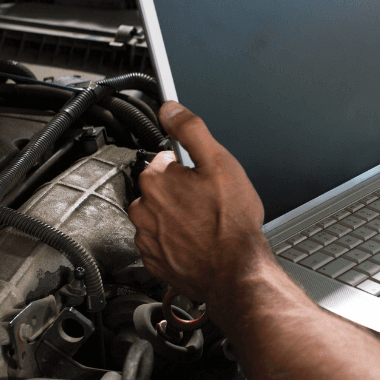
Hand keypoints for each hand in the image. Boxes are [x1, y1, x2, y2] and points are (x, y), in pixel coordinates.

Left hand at [127, 102, 273, 307]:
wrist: (235, 271)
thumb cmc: (231, 222)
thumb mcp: (220, 163)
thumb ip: (192, 130)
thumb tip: (170, 108)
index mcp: (156, 180)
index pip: (164, 160)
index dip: (188, 167)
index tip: (203, 178)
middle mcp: (144, 209)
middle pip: (159, 189)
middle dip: (180, 191)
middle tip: (207, 201)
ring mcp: (147, 238)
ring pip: (158, 216)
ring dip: (175, 216)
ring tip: (203, 223)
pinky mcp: (153, 261)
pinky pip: (159, 242)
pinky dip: (174, 241)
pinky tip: (196, 241)